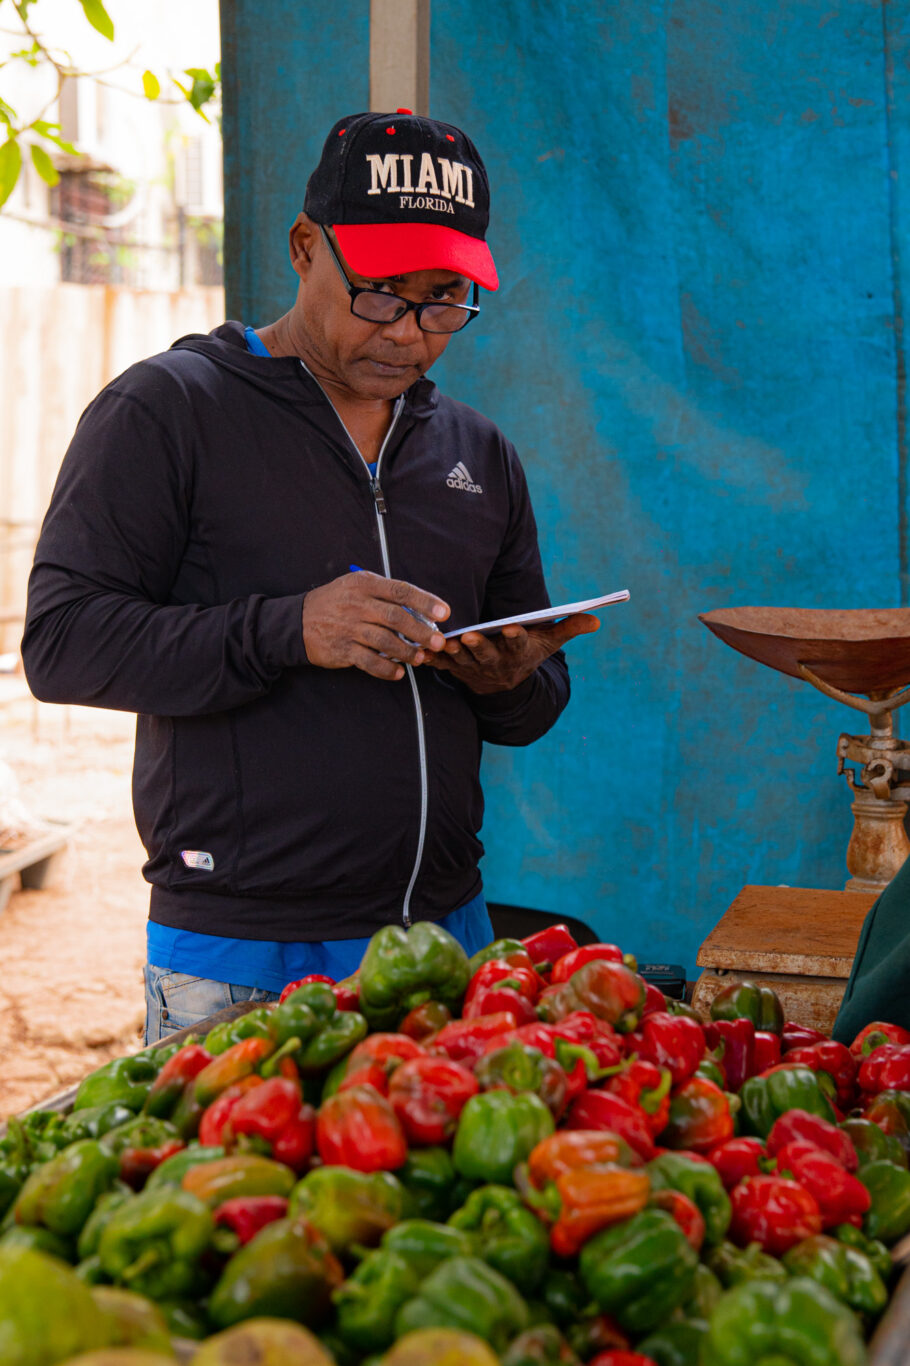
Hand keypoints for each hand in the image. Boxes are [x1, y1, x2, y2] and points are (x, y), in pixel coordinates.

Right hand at [302, 571, 449, 679]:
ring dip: (407, 652)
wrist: (296, 622)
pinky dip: (386, 669)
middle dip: (421, 632)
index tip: (444, 613)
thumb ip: (385, 593)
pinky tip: (398, 673)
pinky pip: (369, 662)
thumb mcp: (356, 585)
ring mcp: (348, 628)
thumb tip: (420, 610)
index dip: (425, 601)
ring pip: (385, 641)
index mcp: (364, 584)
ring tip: (421, 659)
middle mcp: (357, 604)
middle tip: (438, 643)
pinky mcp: (342, 649)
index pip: (400, 591)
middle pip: (396, 618)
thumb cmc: (336, 602)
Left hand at [427, 613, 599, 693]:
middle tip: (470, 637)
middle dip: (478, 647)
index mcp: (518, 652)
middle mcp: (495, 663)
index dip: (516, 636)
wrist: (503, 687)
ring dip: (452, 653)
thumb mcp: (550, 643)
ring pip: (461, 661)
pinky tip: (421, 651)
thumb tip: (597, 619)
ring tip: (444, 643)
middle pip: (486, 655)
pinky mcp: (455, 670)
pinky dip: (431, 660)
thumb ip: (570, 628)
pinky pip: (441, 666)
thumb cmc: (527, 654)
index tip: (513, 628)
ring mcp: (473, 668)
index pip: (519, 644)